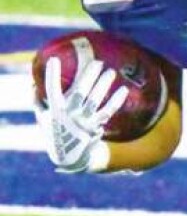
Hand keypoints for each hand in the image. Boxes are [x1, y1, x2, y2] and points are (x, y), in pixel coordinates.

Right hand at [34, 57, 127, 172]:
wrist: (69, 156)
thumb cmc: (55, 131)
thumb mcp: (43, 118)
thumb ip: (38, 101)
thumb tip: (33, 84)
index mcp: (55, 111)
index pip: (51, 90)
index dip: (52, 75)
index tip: (54, 59)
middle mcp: (69, 115)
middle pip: (79, 93)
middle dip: (88, 76)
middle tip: (98, 62)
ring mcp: (83, 121)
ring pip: (95, 101)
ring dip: (103, 85)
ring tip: (111, 71)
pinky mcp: (95, 126)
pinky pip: (108, 111)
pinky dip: (116, 100)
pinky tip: (124, 89)